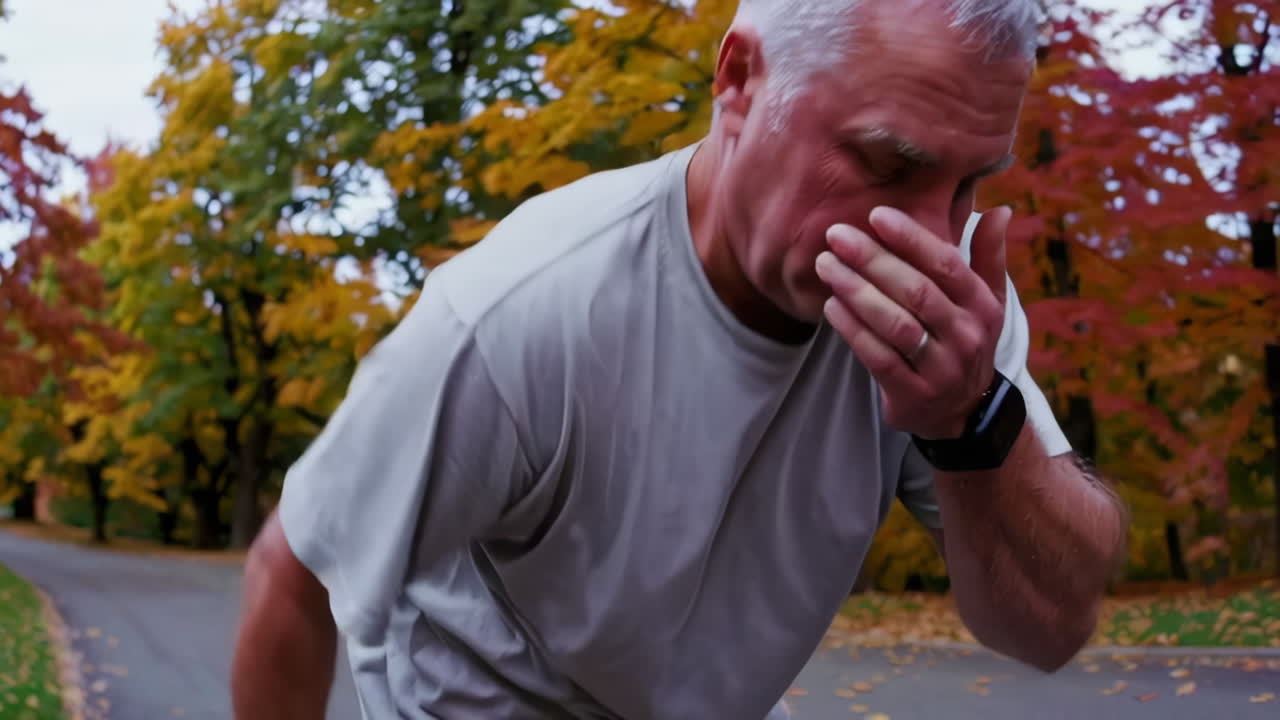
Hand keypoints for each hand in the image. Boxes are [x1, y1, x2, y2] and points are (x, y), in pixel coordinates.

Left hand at [814, 206, 1010, 439]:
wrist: (962, 411)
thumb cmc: (964, 339)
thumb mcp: (986, 301)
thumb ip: (987, 255)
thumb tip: (999, 209)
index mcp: (981, 306)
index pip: (946, 264)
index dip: (911, 238)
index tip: (876, 215)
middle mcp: (965, 336)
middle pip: (916, 291)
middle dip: (873, 260)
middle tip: (836, 236)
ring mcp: (940, 368)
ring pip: (896, 325)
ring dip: (857, 292)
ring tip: (826, 266)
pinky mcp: (913, 394)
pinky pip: (879, 358)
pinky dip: (853, 330)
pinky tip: (832, 306)